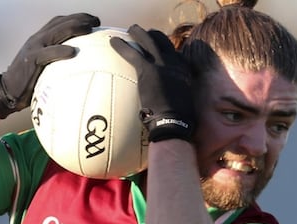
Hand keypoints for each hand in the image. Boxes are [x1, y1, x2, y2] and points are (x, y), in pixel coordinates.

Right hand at [0, 13, 99, 118]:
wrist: (6, 91)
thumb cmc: (26, 82)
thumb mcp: (41, 66)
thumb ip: (55, 60)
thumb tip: (78, 66)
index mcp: (40, 38)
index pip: (59, 21)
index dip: (77, 17)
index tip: (93, 20)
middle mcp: (37, 39)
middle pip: (61, 22)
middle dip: (81, 19)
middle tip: (96, 22)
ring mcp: (34, 48)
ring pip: (56, 32)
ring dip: (75, 28)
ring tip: (90, 29)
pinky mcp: (31, 60)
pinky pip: (48, 53)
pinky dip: (61, 50)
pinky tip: (73, 52)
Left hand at [110, 25, 194, 141]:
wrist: (175, 121)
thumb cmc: (177, 119)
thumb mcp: (181, 101)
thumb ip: (173, 93)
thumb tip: (163, 101)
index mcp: (183, 70)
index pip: (174, 53)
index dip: (164, 47)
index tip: (157, 45)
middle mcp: (175, 63)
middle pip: (163, 41)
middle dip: (152, 35)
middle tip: (142, 32)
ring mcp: (162, 64)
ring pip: (149, 41)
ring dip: (138, 33)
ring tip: (130, 29)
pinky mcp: (148, 70)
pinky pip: (132, 54)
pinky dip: (121, 46)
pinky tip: (113, 42)